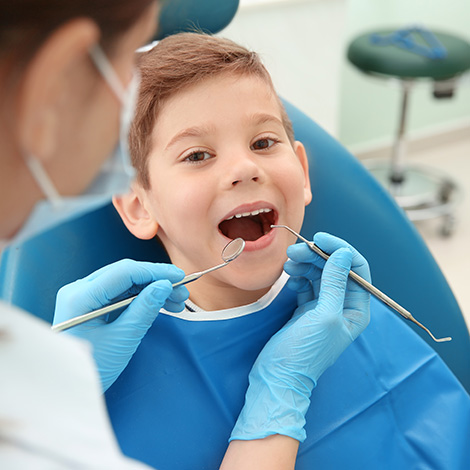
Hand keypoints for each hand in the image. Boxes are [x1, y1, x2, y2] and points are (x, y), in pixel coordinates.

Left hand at [53, 260, 187, 391]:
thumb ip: (144, 309)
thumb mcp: (122, 340)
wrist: (69, 389)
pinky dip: (142, 297)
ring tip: (177, 300)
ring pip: (125, 282)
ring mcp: (84, 296)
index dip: (155, 271)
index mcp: (80, 296)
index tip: (179, 277)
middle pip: (125, 274)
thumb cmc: (92, 368)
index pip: (124, 272)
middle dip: (156, 280)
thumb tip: (164, 286)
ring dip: (152, 288)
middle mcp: (79, 290)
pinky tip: (161, 303)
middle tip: (182, 292)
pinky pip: (121, 293)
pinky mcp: (91, 304)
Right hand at [230, 234, 369, 441]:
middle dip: (316, 255)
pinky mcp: (306, 309)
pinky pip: (306, 283)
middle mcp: (343, 305)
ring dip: (305, 264)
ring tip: (289, 262)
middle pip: (335, 268)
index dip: (340, 250)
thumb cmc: (305, 352)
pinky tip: (290, 278)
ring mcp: (324, 307)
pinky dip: (298, 276)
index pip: (357, 268)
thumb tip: (343, 253)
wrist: (279, 376)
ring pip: (319, 274)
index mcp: (356, 308)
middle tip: (295, 250)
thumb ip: (335, 282)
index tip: (319, 239)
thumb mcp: (324, 315)